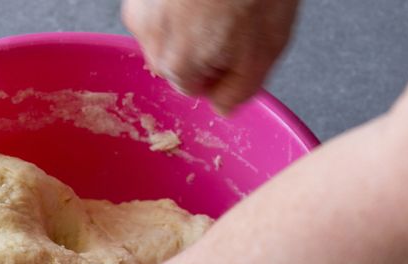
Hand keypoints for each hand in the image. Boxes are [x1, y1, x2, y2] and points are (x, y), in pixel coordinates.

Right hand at [122, 0, 298, 113]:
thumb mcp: (265, 50)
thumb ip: (240, 91)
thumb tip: (222, 108)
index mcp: (177, 65)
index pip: (194, 89)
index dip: (220, 70)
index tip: (237, 48)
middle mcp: (149, 37)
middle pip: (176, 59)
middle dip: (201, 46)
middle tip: (233, 19)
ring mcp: (142, 5)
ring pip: (166, 28)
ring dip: (189, 20)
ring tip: (221, 0)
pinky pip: (160, 3)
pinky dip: (179, 0)